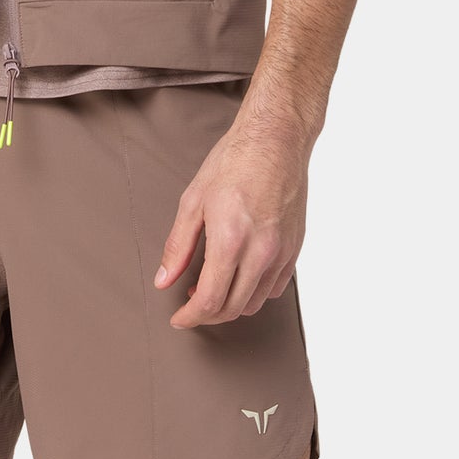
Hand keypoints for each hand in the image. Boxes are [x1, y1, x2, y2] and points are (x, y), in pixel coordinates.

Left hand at [153, 117, 308, 327]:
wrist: (275, 141)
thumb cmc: (234, 162)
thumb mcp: (193, 200)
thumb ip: (178, 245)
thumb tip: (164, 280)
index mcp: (231, 240)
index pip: (210, 300)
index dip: (190, 316)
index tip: (179, 318)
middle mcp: (260, 252)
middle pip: (233, 308)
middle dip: (207, 315)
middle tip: (190, 306)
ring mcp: (281, 252)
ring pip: (255, 302)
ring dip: (231, 305)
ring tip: (212, 288)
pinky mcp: (294, 248)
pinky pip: (274, 287)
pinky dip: (254, 292)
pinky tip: (239, 275)